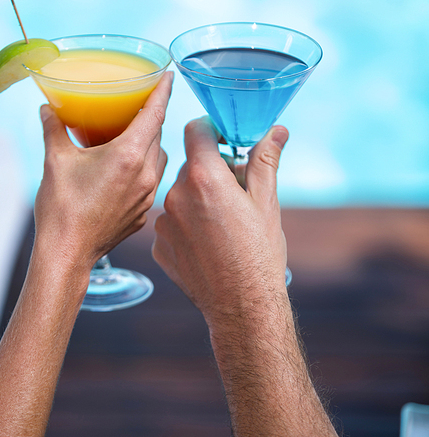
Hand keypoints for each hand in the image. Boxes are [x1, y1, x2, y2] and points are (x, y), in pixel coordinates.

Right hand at [34, 71, 173, 273]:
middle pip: (158, 134)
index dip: (163, 91)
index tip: (169, 75)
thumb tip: (47, 108)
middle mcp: (146, 173)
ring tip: (133, 137)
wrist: (67, 253)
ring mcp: (148, 195)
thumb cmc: (62, 208)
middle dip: (152, 116)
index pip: (155, 114)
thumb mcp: (55, 160)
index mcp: (130, 155)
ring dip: (151, 144)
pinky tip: (127, 170)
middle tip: (141, 102)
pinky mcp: (144, 213)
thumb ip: (53, 128)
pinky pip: (153, 181)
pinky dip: (146, 168)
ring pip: (160, 158)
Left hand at [153, 117, 288, 325]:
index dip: (211, 130)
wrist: (243, 306)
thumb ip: (265, 160)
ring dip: (197, 200)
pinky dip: (187, 227)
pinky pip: (171, 224)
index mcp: (204, 177)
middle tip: (236, 193)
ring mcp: (164, 223)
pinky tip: (208, 245)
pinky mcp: (159, 246)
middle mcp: (177, 195)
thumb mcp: (267, 202)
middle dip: (211, 172)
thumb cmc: (260, 253)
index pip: (195, 130)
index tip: (223, 140)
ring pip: (180, 195)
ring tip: (223, 225)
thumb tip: (276, 131)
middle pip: (189, 165)